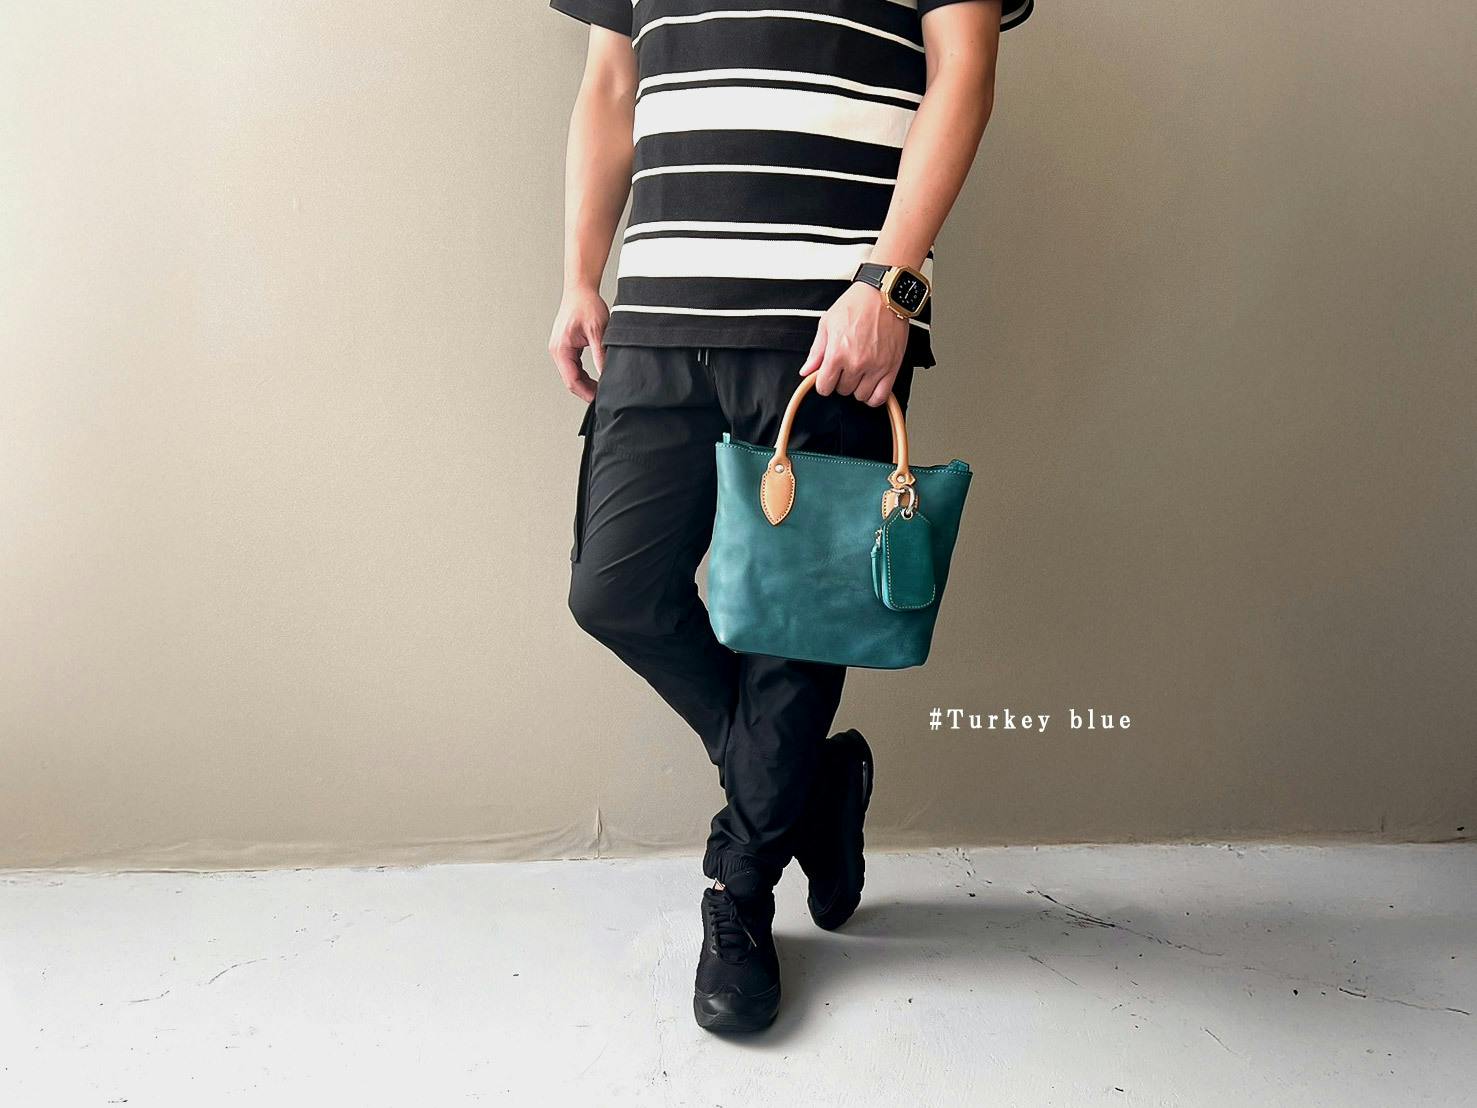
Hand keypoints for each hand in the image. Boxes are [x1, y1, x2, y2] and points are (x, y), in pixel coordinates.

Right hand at [547, 286, 608, 402]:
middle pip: (570, 380)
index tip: (600, 399)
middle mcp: (557, 350)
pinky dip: (583, 374)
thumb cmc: (586, 305)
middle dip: (587, 390)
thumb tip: (606, 376)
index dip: (587, 393)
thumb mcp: (598, 332)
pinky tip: (596, 377)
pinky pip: (573, 366)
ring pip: (572, 375)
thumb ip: (601, 356)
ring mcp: (560, 349)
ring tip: (601, 388)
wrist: (580, 289)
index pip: (572, 380)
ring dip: (586, 383)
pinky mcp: (565, 346)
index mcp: (561, 349)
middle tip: (604, 396)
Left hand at [799, 281, 908, 406]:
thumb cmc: (858, 304)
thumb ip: (817, 351)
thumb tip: (806, 370)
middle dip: (841, 381)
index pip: (824, 387)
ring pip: (861, 395)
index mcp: (837, 353)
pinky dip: (874, 397)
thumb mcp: (828, 323)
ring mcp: (876, 367)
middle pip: (843, 390)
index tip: (827, 377)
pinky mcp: (892, 367)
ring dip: (857, 387)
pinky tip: (871, 386)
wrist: (885, 294)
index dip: (823, 383)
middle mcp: (856, 363)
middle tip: (845, 367)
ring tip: (859, 373)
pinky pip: (881, 396)